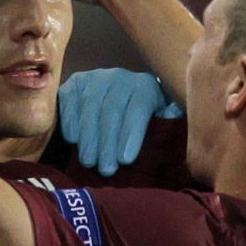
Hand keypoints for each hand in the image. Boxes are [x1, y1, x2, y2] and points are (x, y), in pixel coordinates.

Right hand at [58, 68, 181, 175]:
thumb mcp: (163, 120)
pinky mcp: (75, 83)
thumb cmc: (145, 120)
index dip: (131, 134)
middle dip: (108, 142)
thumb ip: (169, 126)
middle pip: (112, 109)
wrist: (122, 99)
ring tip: (88, 161)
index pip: (139, 108)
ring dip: (88, 136)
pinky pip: (69, 99)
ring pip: (90, 105)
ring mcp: (96, 77)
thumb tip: (175, 129)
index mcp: (146, 87)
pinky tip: (72, 140)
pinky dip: (69, 120)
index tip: (125, 160)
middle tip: (105, 169)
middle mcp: (120, 77)